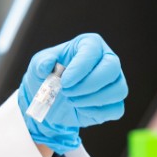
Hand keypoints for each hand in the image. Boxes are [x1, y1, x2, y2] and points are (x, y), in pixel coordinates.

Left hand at [18, 33, 127, 154]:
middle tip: (67, 92)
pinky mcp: (114, 102)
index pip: (93, 50)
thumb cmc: (48, 75)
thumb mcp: (38, 65)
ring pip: (118, 90)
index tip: (65, 81)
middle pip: (112, 69)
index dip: (80, 67)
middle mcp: (106, 60)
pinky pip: (116, 109)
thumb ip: (42, 62)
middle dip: (88, 85)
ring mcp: (114, 81)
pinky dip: (97, 112)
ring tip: (71, 100)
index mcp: (89, 44)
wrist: (50, 99)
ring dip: (92, 99)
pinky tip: (80, 109)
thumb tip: (46, 65)